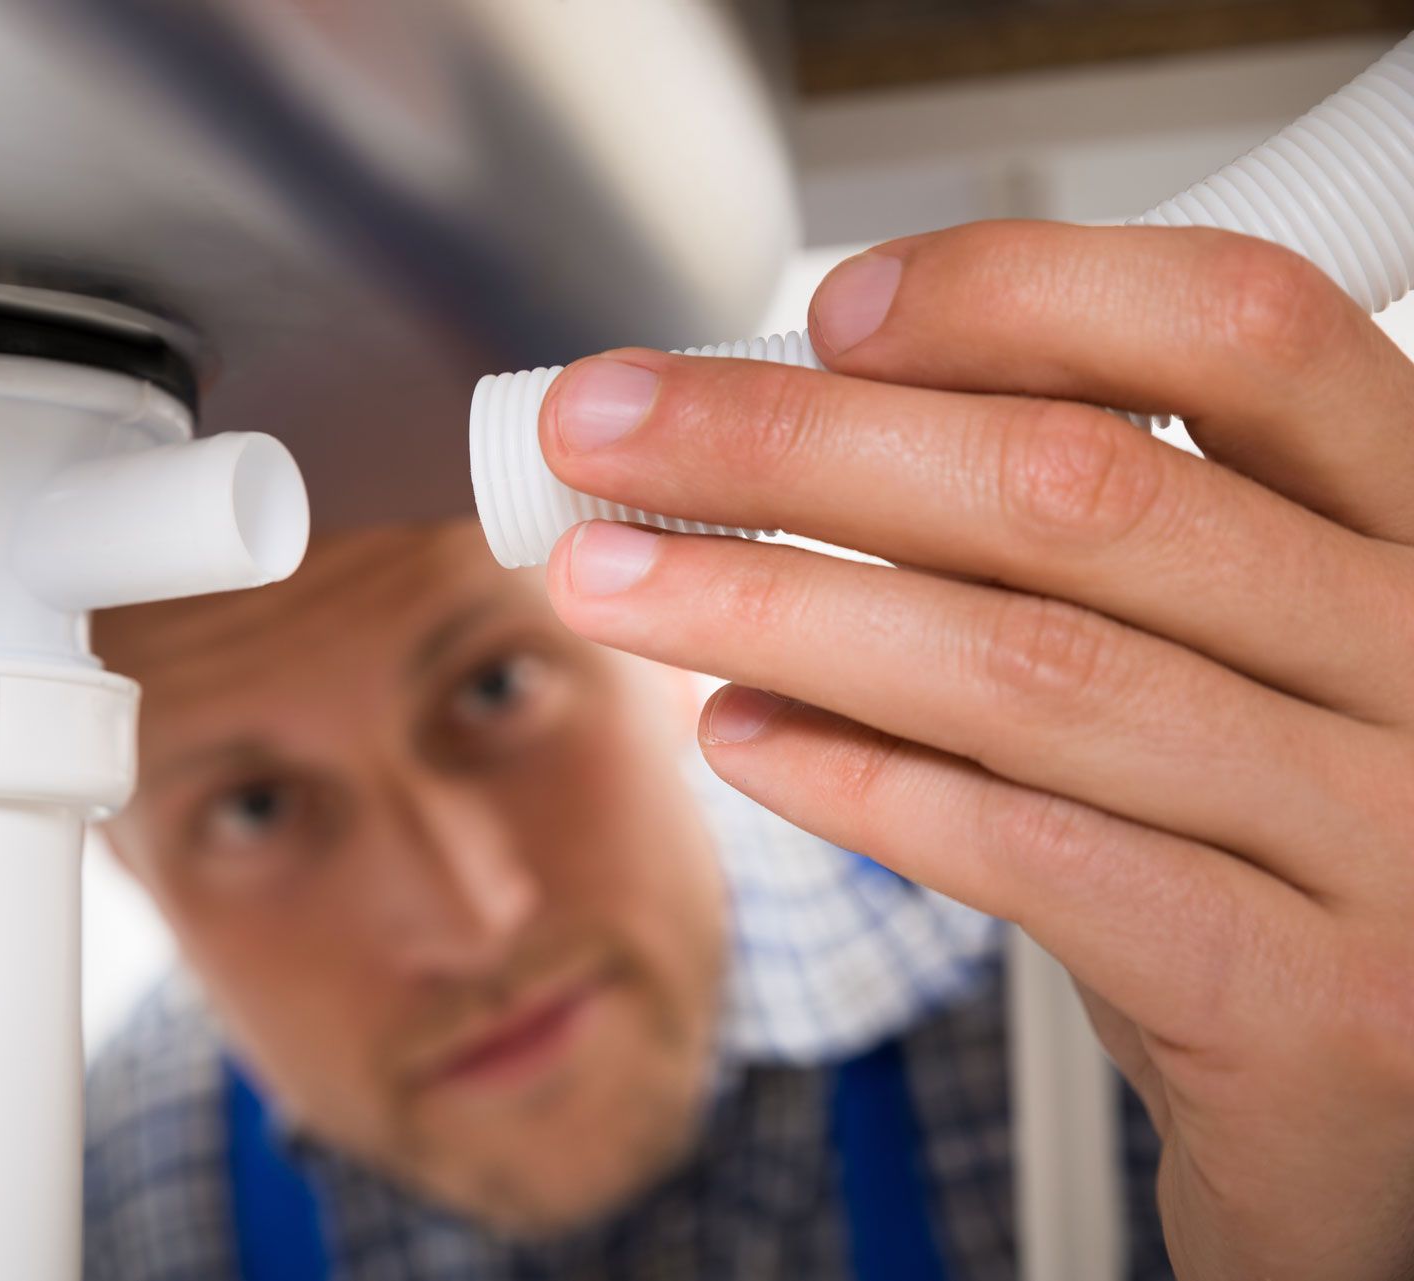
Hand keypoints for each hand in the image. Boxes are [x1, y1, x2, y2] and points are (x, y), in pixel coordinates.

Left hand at [536, 221, 1413, 1279]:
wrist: (1388, 1112)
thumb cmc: (1265, 844)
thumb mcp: (1214, 648)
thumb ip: (1070, 538)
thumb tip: (792, 426)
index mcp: (1412, 520)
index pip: (1236, 330)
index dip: (1015, 294)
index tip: (826, 312)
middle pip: (1074, 491)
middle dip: (793, 445)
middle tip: (605, 432)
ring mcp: (1388, 838)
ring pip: (1023, 670)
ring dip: (773, 610)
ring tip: (616, 583)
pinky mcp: (1308, 1005)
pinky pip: (1030, 855)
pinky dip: (856, 781)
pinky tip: (737, 738)